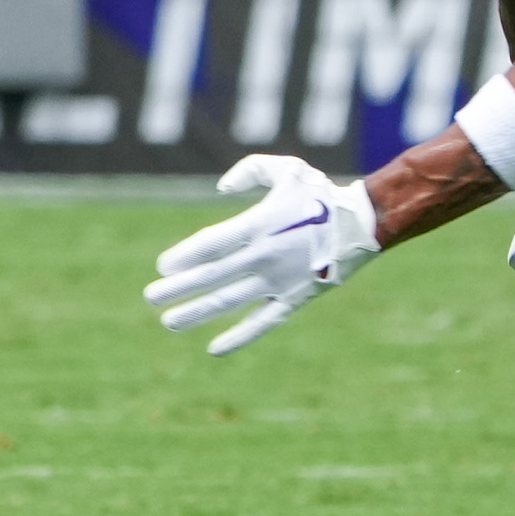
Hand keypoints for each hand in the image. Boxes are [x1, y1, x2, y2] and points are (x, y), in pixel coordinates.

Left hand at [143, 155, 379, 356]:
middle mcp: (264, 257)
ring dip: (197, 314)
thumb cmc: (321, 193)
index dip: (184, 257)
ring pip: (229, 302)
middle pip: (211, 277)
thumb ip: (250, 170)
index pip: (210, 245)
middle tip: (150, 297)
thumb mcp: (286, 168)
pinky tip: (214, 347)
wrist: (364, 224)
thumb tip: (222, 188)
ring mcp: (278, 281)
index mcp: (259, 225)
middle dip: (177, 289)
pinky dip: (239, 337)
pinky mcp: (294, 299)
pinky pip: (262, 322)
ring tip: (168, 322)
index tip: (163, 267)